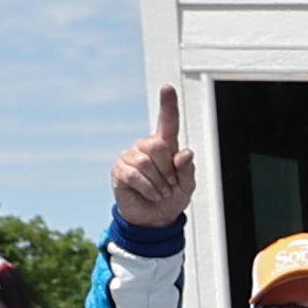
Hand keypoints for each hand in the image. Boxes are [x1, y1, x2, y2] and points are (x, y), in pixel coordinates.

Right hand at [113, 85, 194, 232]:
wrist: (155, 219)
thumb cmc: (171, 198)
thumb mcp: (187, 186)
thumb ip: (187, 170)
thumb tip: (185, 152)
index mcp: (166, 146)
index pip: (168, 122)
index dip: (168, 105)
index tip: (167, 88)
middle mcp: (147, 147)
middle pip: (158, 145)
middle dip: (168, 170)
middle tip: (170, 184)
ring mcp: (131, 157)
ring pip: (146, 162)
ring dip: (159, 183)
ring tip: (161, 191)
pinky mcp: (120, 170)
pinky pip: (135, 175)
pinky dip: (149, 189)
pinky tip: (151, 194)